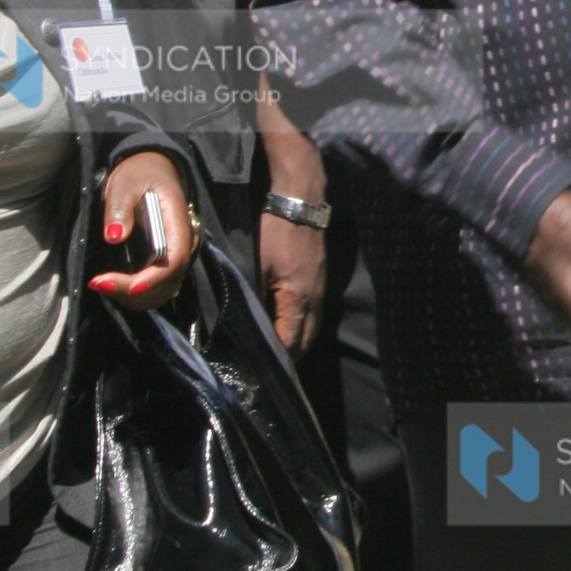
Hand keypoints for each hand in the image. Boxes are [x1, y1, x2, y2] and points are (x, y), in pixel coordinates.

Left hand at [87, 150, 196, 309]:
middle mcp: (179, 245)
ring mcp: (170, 255)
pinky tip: (111, 284)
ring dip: (132, 297)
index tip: (129, 285)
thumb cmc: (140, 173)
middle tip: (99, 282)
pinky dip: (132, 295)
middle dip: (134, 291)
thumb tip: (114, 236)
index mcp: (176, 224)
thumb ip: (121, 207)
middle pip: (167, 283)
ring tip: (102, 283)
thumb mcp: (127, 182)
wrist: (148, 168)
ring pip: (160, 291)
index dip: (154, 278)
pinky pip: (153, 288)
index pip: (174, 260)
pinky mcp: (158, 261)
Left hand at [259, 212, 326, 357]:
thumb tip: (249, 324)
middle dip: (289, 356)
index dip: (276, 357)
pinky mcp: (320, 283)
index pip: (290, 342)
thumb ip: (254, 298)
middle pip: (306, 342)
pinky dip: (303, 327)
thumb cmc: (275, 234)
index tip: (258, 365)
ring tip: (278, 351)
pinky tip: (288, 326)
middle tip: (268, 364)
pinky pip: (314, 316)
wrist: (300, 205)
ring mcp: (321, 292)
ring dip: (298, 343)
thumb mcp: (256, 266)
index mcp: (298, 300)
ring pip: (313, 330)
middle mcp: (315, 301)